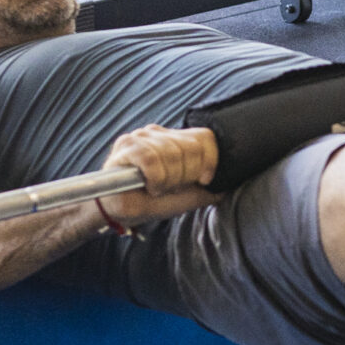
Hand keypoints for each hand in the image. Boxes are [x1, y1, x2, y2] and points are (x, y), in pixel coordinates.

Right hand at [98, 124, 219, 223]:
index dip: (210, 160)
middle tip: (171, 188)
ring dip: (169, 180)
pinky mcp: (127, 146)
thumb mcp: (184, 197)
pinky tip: (150, 187)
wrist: (117, 211)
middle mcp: (160, 133)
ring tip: (158, 188)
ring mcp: (142, 136)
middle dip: (187, 176)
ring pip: (173, 154)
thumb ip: (205, 190)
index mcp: (176, 140)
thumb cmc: (149, 201)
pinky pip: (151, 160)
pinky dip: (155, 179)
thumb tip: (228, 186)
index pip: (205, 137)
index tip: (204, 180)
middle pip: (192, 147)